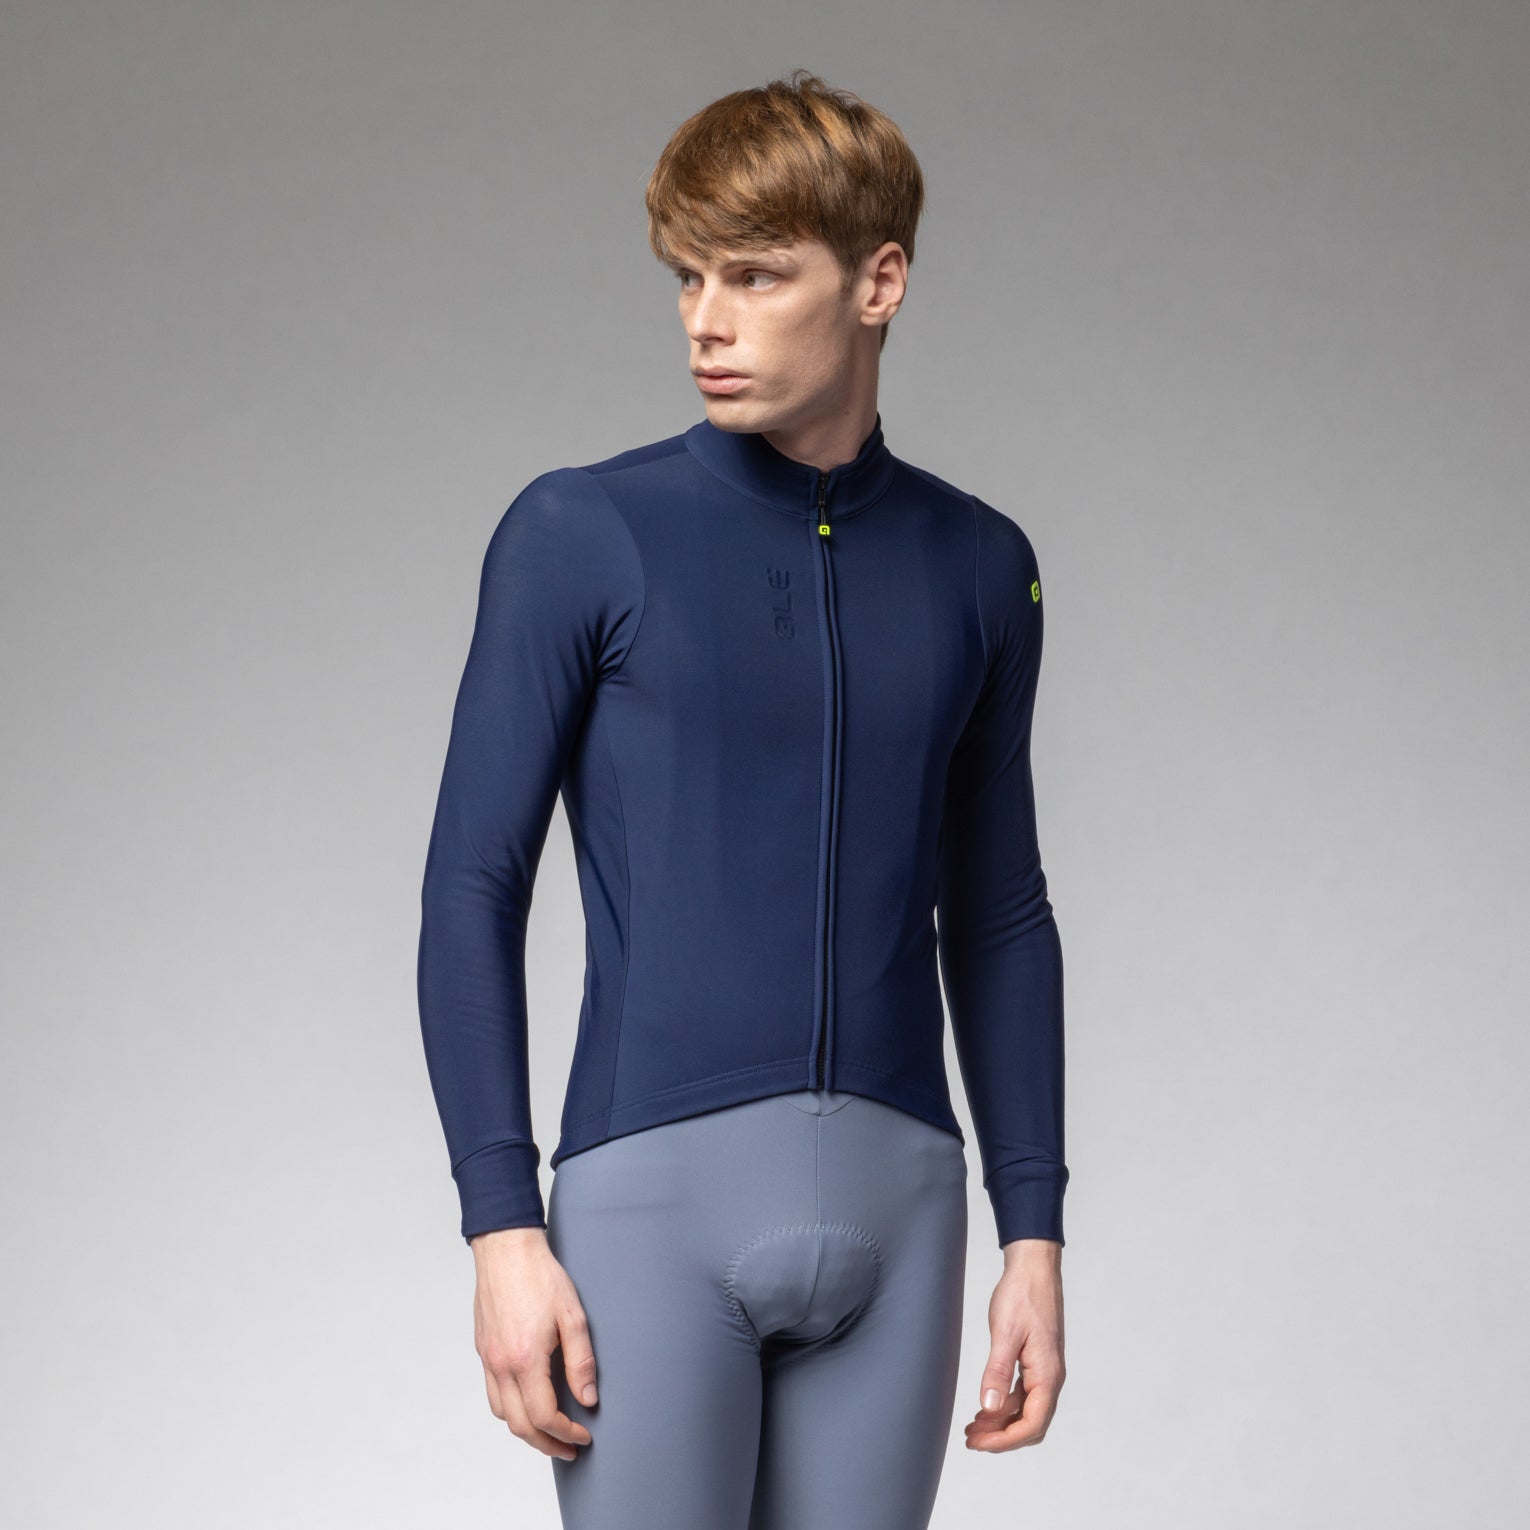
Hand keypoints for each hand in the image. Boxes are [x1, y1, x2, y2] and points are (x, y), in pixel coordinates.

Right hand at [470, 1226, 597, 1460]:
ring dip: (525, 1431)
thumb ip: (581, 1361)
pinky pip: (493, 1393)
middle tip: (569, 1449)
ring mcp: (488, 1359)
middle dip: (546, 1444)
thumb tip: (588, 1399)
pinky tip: (528, 1402)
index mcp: (525, 1360)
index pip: (544, 1416)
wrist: (506, 1248)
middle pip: (519, 1426)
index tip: (584, 1435)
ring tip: (549, 1432)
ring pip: (502, 1413)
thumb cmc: (541, 1276)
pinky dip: (510, 1409)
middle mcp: (501, 1365)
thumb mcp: (573, 1315)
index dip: (566, 1433)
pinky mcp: (483, 1349)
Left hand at [964, 1237, 1064, 1452]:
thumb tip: (989, 1407)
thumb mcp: (1004, 1332)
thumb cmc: (1022, 1294)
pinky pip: (1024, 1394)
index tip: (978, 1443)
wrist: (1033, 1267)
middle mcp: (1051, 1377)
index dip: (1004, 1440)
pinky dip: (1005, 1405)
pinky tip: (986, 1405)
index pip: (1032, 1424)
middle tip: (971, 1439)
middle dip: (1002, 1437)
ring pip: (1027, 1411)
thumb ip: (998, 1371)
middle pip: (1031, 1424)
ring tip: (972, 1427)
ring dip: (1001, 1422)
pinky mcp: (1036, 1361)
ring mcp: (1044, 1370)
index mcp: (1047, 1374)